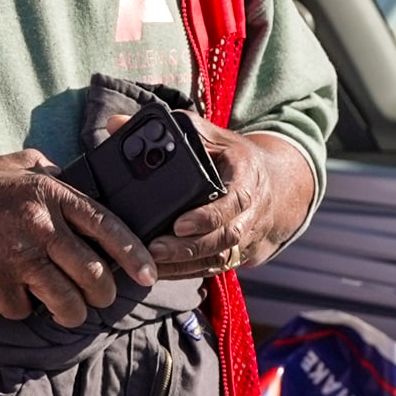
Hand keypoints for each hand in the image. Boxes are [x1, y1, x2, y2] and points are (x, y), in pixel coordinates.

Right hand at [0, 150, 156, 326]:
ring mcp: (19, 258)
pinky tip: (12, 294)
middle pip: (94, 276)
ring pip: (68, 304)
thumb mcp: (14, 166)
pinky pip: (25, 311)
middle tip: (98, 298)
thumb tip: (73, 176)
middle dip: (102, 295)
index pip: (108, 228)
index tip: (148, 274)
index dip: (134, 255)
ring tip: (66, 310)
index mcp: (51, 195)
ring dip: (71, 313)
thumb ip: (48, 171)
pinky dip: (21, 309)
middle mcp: (41, 226)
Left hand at [145, 119, 314, 279]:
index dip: (208, 216)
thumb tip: (116, 123)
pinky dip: (188, 273)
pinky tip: (161, 272)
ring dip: (185, 265)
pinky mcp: (240, 254)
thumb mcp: (212, 135)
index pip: (233, 201)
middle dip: (189, 247)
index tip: (179, 224)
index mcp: (248, 178)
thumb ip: (171, 129)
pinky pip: (216, 268)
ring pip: (220, 258)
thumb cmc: (234, 157)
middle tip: (154, 249)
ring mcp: (248, 236)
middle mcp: (252, 212)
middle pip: (225, 237)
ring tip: (151, 263)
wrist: (279, 186)